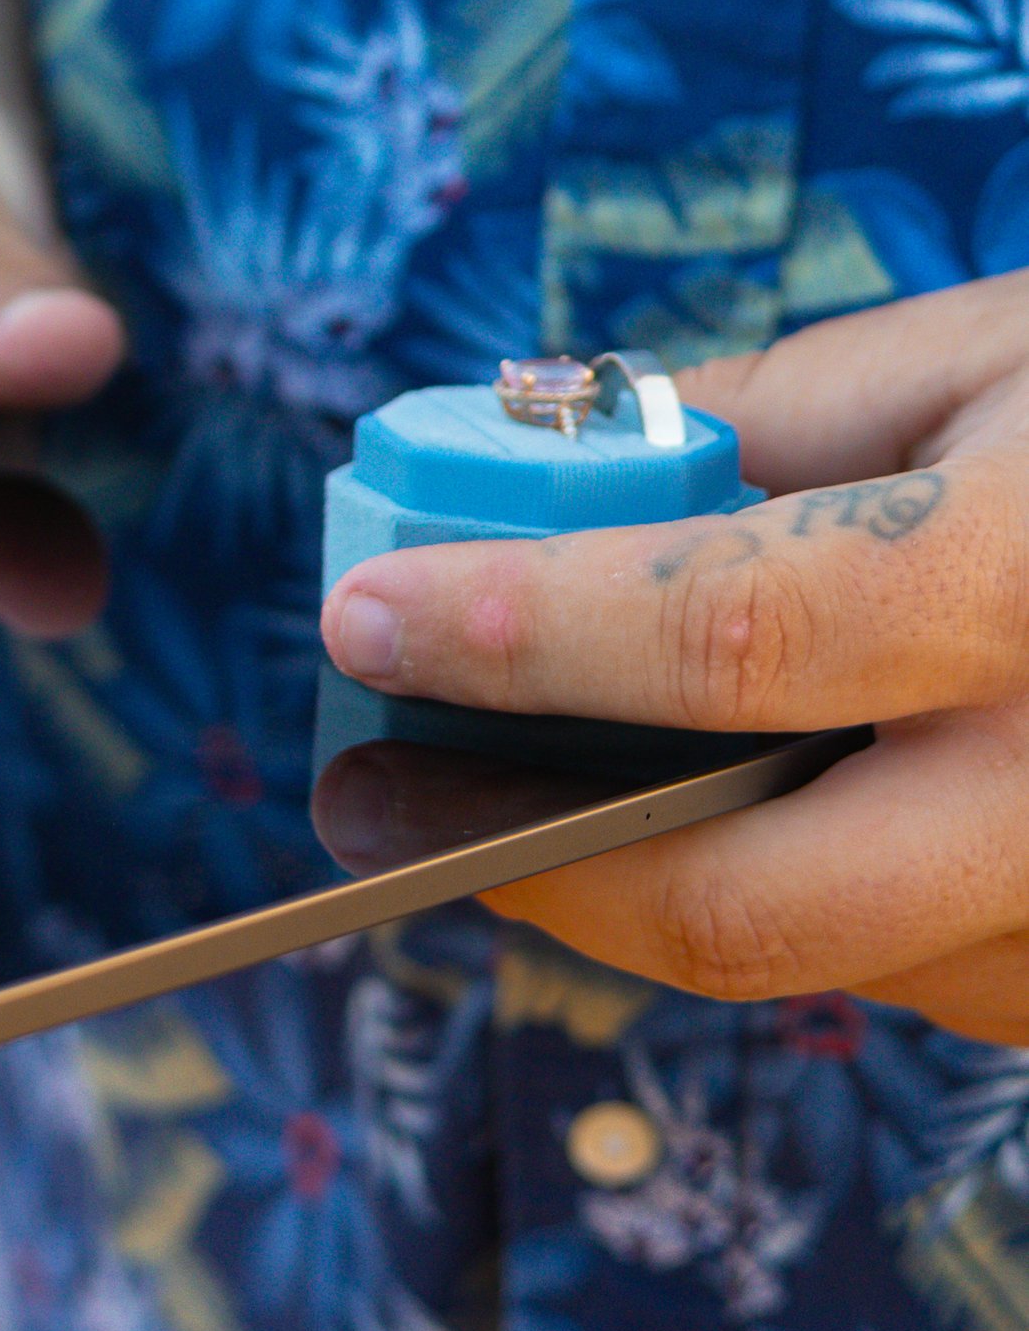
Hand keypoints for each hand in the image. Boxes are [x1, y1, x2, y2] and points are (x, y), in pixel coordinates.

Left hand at [317, 276, 1028, 1045]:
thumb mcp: (992, 351)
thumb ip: (763, 418)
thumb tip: (531, 464)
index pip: (731, 638)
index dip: (522, 634)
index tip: (363, 613)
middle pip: (749, 901)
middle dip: (524, 859)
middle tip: (373, 787)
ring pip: (825, 961)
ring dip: (639, 891)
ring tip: (504, 797)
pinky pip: (924, 979)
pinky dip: (793, 904)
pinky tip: (710, 820)